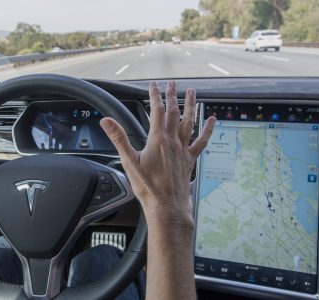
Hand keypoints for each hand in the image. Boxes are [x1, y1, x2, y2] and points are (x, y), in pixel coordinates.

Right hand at [100, 81, 215, 221]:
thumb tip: (106, 122)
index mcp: (157, 139)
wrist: (167, 206)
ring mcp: (183, 149)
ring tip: (192, 92)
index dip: (155, 96)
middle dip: (172, 96)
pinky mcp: (189, 159)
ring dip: (190, 105)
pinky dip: (207, 129)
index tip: (154, 85)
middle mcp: (173, 141)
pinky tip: (211, 120)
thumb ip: (118, 138)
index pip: (156, 111)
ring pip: (189, 122)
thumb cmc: (148, 187)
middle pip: (173, 112)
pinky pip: (201, 141)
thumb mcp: (129, 161)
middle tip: (172, 83)